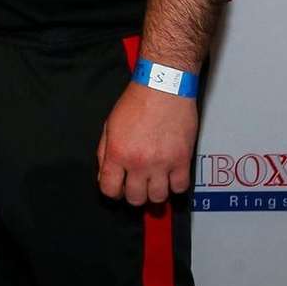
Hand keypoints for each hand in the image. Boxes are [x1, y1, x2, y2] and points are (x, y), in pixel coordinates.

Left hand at [96, 81, 197, 205]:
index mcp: (117, 152)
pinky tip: (170, 176)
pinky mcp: (182, 160)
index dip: (112, 191)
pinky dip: (175, 186)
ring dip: (154, 192)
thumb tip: (104, 174)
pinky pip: (180, 187)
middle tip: (136, 184)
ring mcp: (162, 163)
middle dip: (133, 194)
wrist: (163, 87)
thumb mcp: (109, 125)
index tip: (117, 187)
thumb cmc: (137, 101)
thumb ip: (104, 152)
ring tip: (154, 181)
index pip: (109, 189)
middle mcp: (138, 162)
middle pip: (135, 198)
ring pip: (158, 198)